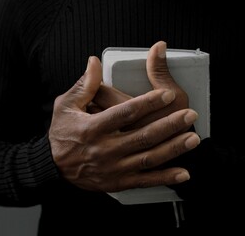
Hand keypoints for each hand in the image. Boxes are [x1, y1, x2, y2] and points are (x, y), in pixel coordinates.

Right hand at [48, 56, 199, 191]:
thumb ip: (84, 85)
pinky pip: (144, 181)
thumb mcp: (65, 105)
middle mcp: (105, 149)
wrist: (52, 167)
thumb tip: (95, 61)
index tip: (166, 95)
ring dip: (173, 149)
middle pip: (143, 136)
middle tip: (189, 114)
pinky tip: (183, 173)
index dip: (148, 103)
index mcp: (92, 128)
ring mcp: (113, 168)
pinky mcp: (117, 182)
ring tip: (193, 138)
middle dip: (169, 125)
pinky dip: (164, 177)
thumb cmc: (61, 133)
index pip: (125, 113)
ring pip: (148, 158)